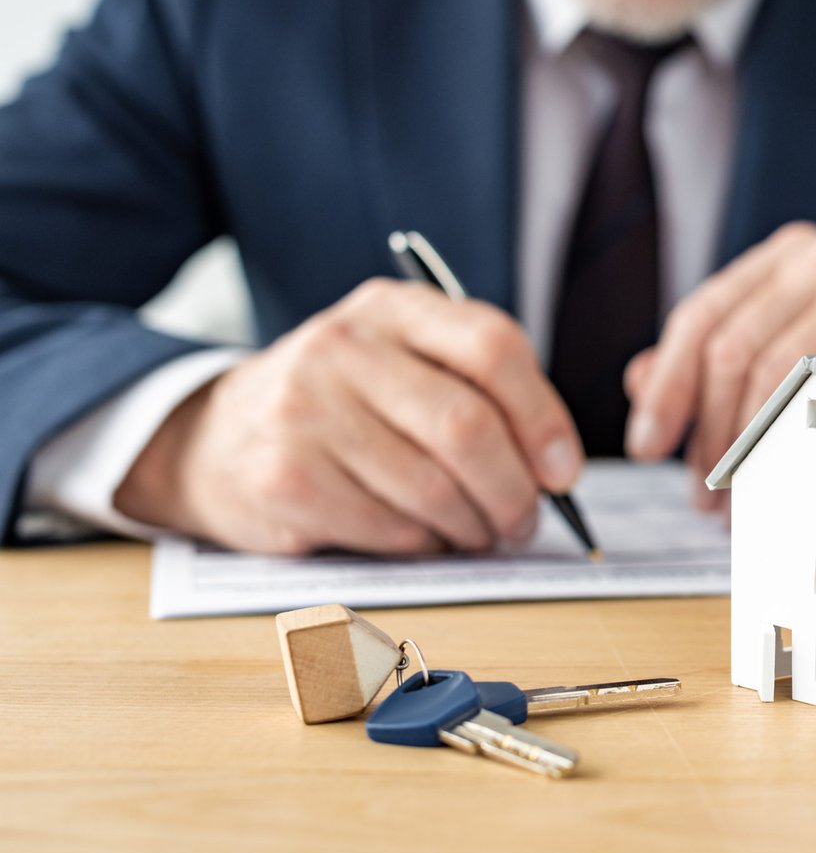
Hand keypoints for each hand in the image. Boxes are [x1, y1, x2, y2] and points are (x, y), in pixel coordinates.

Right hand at [114, 279, 582, 554]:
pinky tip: (423, 537)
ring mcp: (306, 410)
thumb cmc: (343, 405)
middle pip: (468, 426)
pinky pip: (390, 527)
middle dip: (514, 490)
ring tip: (479, 533)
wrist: (215, 438)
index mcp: (392, 308)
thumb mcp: (402, 361)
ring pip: (433, 488)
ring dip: (473, 527)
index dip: (543, 416)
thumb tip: (555, 468)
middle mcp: (344, 347)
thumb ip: (478, 389)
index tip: (563, 470)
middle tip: (525, 521)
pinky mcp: (285, 478)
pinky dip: (424, 544)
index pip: (493, 346)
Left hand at [622, 222, 815, 504]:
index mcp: (791, 254)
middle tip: (702, 493)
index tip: (646, 444)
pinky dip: (802, 444)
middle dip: (707, 431)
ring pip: (776, 378)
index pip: (704, 315)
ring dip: (749, 448)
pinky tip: (794, 478)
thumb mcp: (801, 343)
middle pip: (732, 350)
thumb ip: (721, 359)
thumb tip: (636, 381)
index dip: (666, 386)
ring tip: (742, 498)